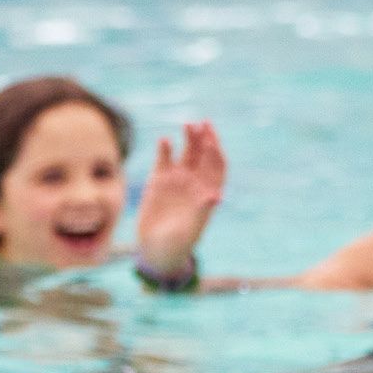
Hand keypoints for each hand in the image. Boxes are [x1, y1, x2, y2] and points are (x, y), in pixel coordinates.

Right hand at [133, 121, 224, 282]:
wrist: (155, 249)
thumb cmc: (177, 244)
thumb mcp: (191, 230)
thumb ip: (202, 212)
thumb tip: (215, 196)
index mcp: (208, 192)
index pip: (218, 166)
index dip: (216, 153)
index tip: (212, 143)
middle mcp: (196, 181)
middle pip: (205, 154)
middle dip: (206, 138)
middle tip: (203, 124)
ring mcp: (178, 178)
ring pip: (188, 151)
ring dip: (190, 137)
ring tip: (188, 125)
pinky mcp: (159, 179)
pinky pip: (165, 158)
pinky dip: (165, 148)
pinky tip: (165, 141)